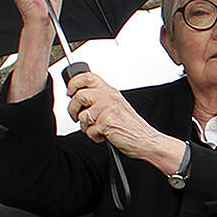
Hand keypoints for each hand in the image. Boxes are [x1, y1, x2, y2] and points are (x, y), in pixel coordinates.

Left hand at [66, 71, 184, 173]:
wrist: (146, 140)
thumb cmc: (133, 126)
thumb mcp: (117, 105)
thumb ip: (102, 99)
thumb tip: (81, 98)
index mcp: (110, 91)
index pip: (87, 77)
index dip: (74, 83)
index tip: (70, 92)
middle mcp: (108, 97)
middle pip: (79, 95)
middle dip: (73, 109)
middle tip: (76, 116)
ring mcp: (107, 109)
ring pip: (82, 115)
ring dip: (85, 126)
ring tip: (97, 129)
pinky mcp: (105, 123)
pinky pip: (88, 130)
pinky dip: (94, 136)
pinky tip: (104, 135)